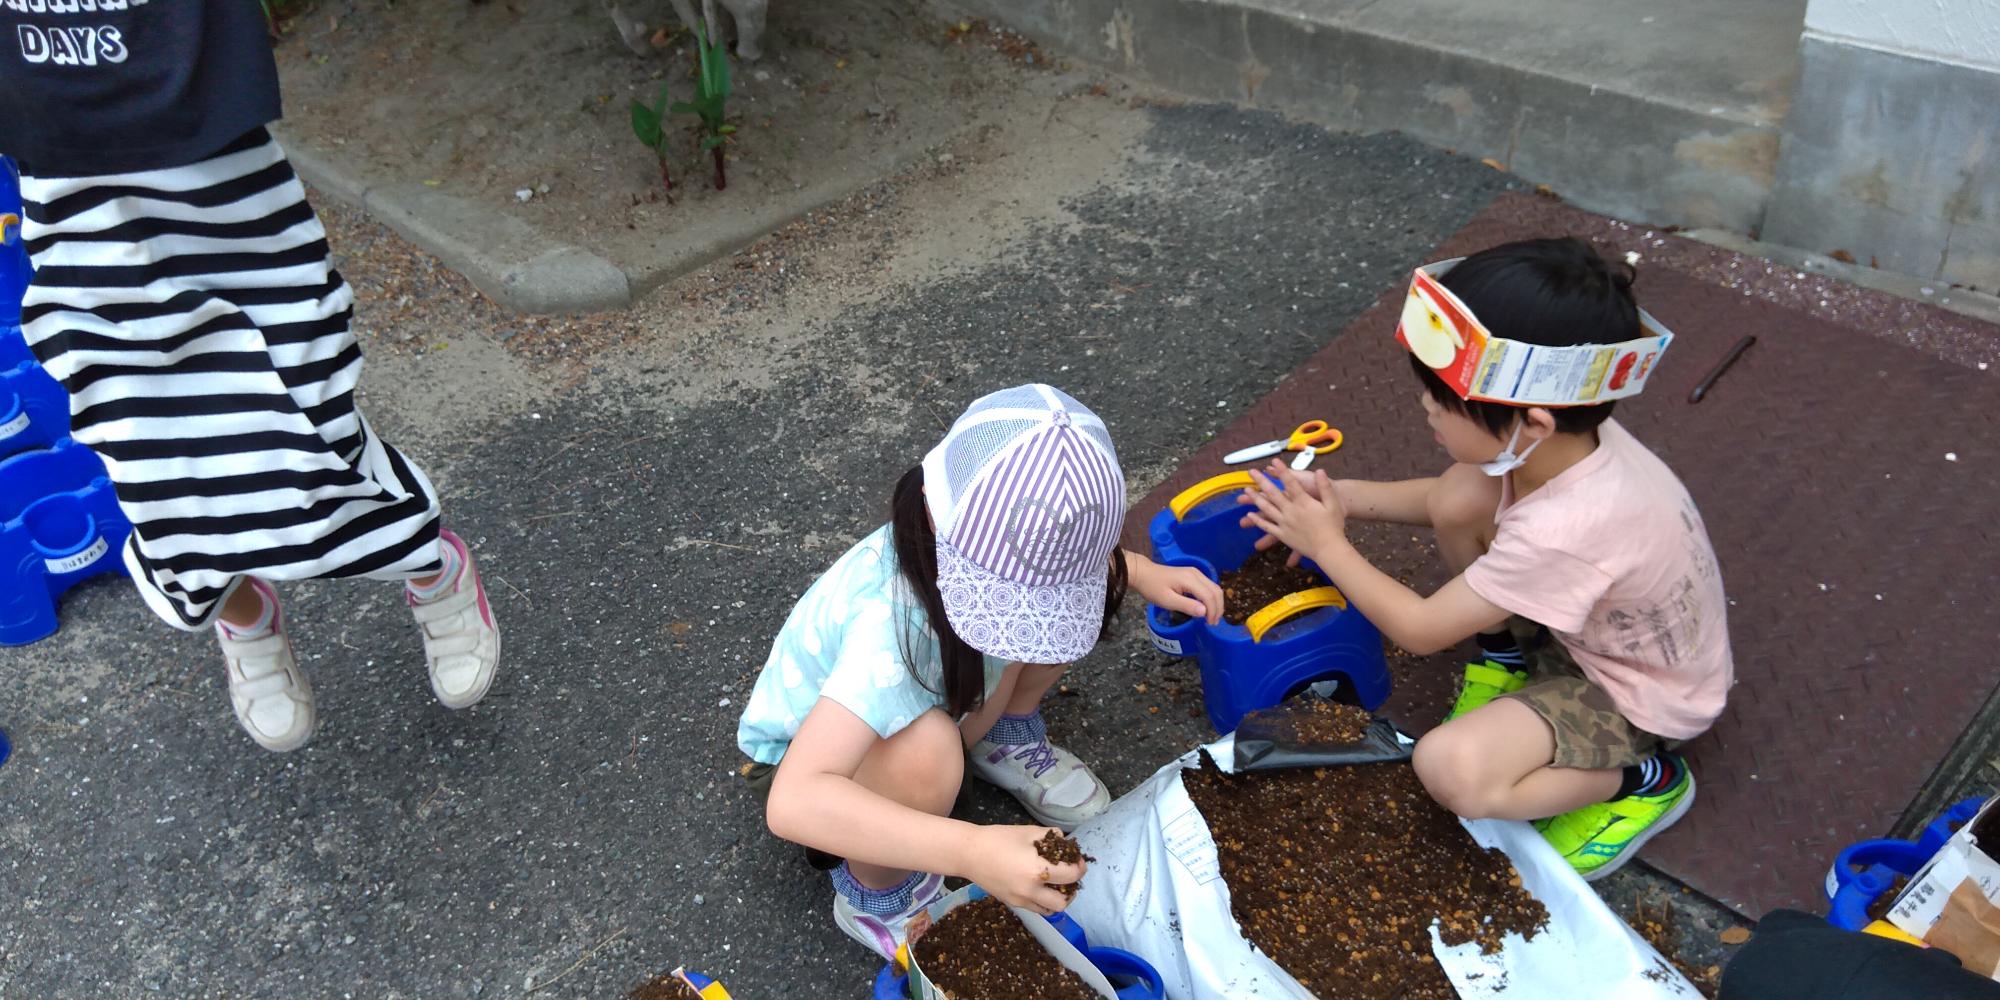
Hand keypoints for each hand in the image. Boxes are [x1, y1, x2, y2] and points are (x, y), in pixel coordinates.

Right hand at [964, 825, 1087, 915]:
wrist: (969, 853)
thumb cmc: (999, 838)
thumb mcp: (1028, 831)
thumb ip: (1051, 836)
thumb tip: (1064, 842)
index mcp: (1038, 871)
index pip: (1071, 875)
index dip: (1079, 867)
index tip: (1077, 860)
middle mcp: (1031, 890)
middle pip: (1064, 902)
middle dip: (1071, 889)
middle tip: (1068, 876)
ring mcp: (1021, 900)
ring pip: (1050, 910)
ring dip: (1058, 898)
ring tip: (1055, 884)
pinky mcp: (1012, 903)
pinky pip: (1035, 908)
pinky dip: (1043, 901)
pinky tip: (1039, 887)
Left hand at [1130, 552, 1224, 624]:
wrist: (1143, 573)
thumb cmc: (1152, 588)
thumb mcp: (1167, 601)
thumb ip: (1187, 606)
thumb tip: (1204, 612)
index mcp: (1190, 579)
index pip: (1209, 596)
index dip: (1213, 611)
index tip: (1210, 624)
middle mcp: (1196, 574)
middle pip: (1216, 591)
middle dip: (1218, 608)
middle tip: (1213, 623)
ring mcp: (1195, 572)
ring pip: (1214, 588)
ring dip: (1216, 603)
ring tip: (1212, 617)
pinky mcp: (1194, 574)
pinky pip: (1208, 586)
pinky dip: (1211, 598)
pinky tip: (1207, 608)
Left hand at [1240, 463, 1349, 565]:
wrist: (1330, 549)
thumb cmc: (1334, 526)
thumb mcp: (1333, 504)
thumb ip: (1325, 486)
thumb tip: (1320, 471)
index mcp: (1303, 502)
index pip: (1290, 482)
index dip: (1282, 471)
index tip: (1274, 460)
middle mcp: (1291, 512)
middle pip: (1273, 494)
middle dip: (1261, 481)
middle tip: (1251, 472)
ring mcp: (1285, 524)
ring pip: (1267, 509)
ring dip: (1255, 500)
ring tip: (1245, 492)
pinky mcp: (1284, 535)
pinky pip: (1268, 527)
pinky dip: (1258, 521)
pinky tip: (1250, 516)